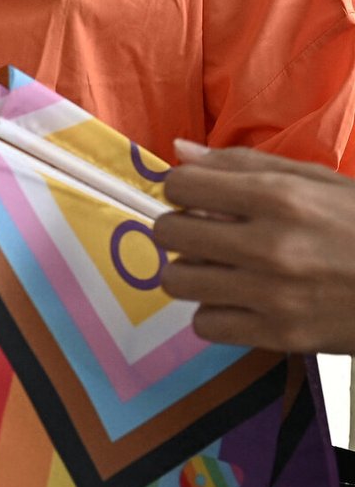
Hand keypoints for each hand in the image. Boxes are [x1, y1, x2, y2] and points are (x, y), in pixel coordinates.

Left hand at [155, 141, 354, 353]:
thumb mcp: (318, 180)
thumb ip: (244, 164)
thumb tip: (179, 151)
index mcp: (281, 197)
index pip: (180, 186)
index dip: (183, 190)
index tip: (199, 198)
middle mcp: (271, 244)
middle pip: (168, 233)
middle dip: (181, 230)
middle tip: (207, 235)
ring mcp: (274, 294)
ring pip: (177, 281)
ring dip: (194, 273)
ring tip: (224, 269)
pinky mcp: (281, 335)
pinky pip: (204, 324)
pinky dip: (216, 314)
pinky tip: (241, 301)